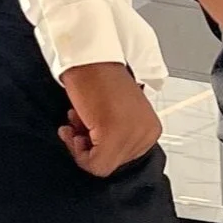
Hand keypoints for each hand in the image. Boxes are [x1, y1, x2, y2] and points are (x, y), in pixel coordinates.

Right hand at [57, 62, 161, 176]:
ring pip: (101, 164)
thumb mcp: (116, 114)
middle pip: (112, 162)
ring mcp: (132, 136)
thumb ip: (116, 137)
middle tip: (79, 123)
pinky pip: (94, 164)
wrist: (89, 57)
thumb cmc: (99, 78)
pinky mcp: (113, 136)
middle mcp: (146, 134)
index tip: (87, 130)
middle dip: (90, 144)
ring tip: (77, 119)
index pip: (123, 158)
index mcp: (151, 129)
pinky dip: (76, 149)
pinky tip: (71, 125)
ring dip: (81, 143)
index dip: (99, 145)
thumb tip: (101, 156)